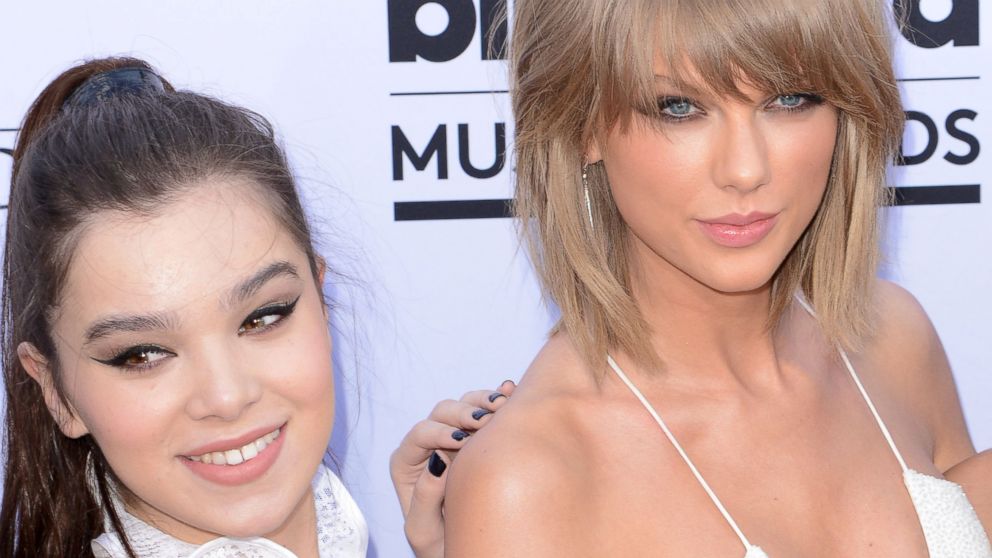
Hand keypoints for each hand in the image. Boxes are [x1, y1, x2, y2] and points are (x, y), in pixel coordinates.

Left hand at [391, 380, 515, 557]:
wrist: (466, 549)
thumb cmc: (439, 543)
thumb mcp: (423, 530)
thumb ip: (425, 496)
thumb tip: (439, 457)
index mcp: (407, 463)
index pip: (419, 435)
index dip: (439, 432)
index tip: (461, 441)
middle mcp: (429, 445)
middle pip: (442, 412)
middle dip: (463, 412)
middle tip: (484, 421)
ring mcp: (456, 437)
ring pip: (465, 403)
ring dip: (483, 401)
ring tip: (502, 405)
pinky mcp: (479, 435)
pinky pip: (487, 408)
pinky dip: (498, 397)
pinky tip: (509, 390)